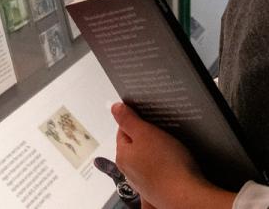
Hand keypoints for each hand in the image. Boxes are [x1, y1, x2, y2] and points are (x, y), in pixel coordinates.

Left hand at [111, 103, 234, 208]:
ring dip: (159, 153)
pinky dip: (167, 166)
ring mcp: (145, 184)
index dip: (136, 122)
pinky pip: (160, 172)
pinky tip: (176, 164)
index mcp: (123, 156)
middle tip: (162, 134)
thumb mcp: (145, 133)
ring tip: (172, 150)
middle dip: (148, 138)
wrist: (189, 197)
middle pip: (136, 145)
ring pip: (149, 159)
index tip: (148, 119)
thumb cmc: (168, 167)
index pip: (123, 131)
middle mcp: (130, 172)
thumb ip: (128, 119)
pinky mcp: (160, 191)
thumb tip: (115, 108)